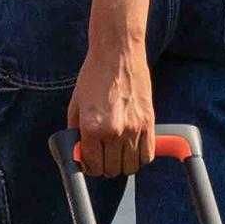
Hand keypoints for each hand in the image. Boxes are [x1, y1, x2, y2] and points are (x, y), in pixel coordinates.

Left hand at [68, 38, 154, 178]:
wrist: (118, 54)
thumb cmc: (94, 76)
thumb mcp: (75, 104)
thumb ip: (75, 132)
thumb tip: (78, 152)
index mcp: (92, 127)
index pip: (92, 165)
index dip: (89, 167)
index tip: (90, 162)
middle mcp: (114, 131)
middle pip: (112, 169)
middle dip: (105, 166)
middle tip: (103, 157)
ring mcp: (134, 128)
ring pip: (131, 166)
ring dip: (123, 164)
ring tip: (118, 153)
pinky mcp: (149, 122)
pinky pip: (147, 154)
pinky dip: (140, 158)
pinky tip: (133, 149)